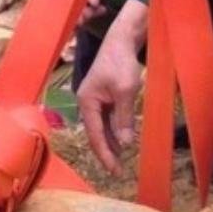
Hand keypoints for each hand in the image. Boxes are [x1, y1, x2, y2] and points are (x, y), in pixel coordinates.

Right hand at [78, 7, 146, 175]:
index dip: (104, 154)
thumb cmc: (121, 63)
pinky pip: (107, 118)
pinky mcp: (103, 96)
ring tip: (121, 160)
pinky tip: (122, 141)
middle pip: (95, 133)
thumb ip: (124, 118)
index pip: (94, 135)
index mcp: (87, 102)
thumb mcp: (125, 91)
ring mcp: (94, 99)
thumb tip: (125, 144)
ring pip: (102, 127)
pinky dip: (115, 130)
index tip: (114, 171)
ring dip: (111, 142)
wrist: (121, 40)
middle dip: (107, 152)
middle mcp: (87, 103)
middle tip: (118, 171)